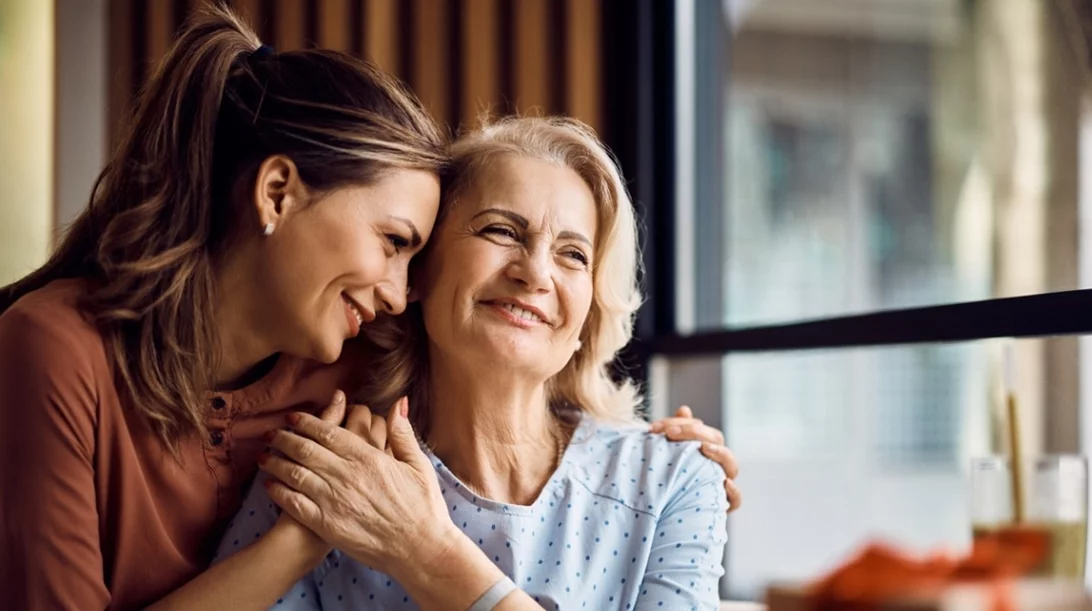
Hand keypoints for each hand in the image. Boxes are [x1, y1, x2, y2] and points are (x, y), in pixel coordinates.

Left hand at [259, 394, 456, 576]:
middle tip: (271, 433)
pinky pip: (295, 504)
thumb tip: (398, 402)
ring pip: (295, 474)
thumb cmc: (423, 507)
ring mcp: (335, 501)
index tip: (293, 417)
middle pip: (305, 450)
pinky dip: (279, 492)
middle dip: (284, 438)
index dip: (306, 423)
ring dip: (275, 462)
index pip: (328, 433)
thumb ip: (403, 433)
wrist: (420, 549)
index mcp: (368, 457)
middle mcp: (347, 476)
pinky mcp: (327, 525)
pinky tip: (269, 486)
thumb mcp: (419, 464)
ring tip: (264, 456)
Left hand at [649, 405, 741, 511]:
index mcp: (705, 449)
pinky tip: (724, 483)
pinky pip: (736, 499)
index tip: (656, 427)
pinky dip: (733, 492)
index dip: (682, 424)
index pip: (701, 429)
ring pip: (732, 466)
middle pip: (717, 440)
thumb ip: (676, 432)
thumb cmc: (668, 481)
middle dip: (694, 432)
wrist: (665, 517)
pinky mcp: (721, 506)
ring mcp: (721, 483)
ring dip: (720, 454)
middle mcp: (716, 464)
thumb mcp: (668, 456)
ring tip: (704, 448)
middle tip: (671, 433)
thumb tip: (685, 409)